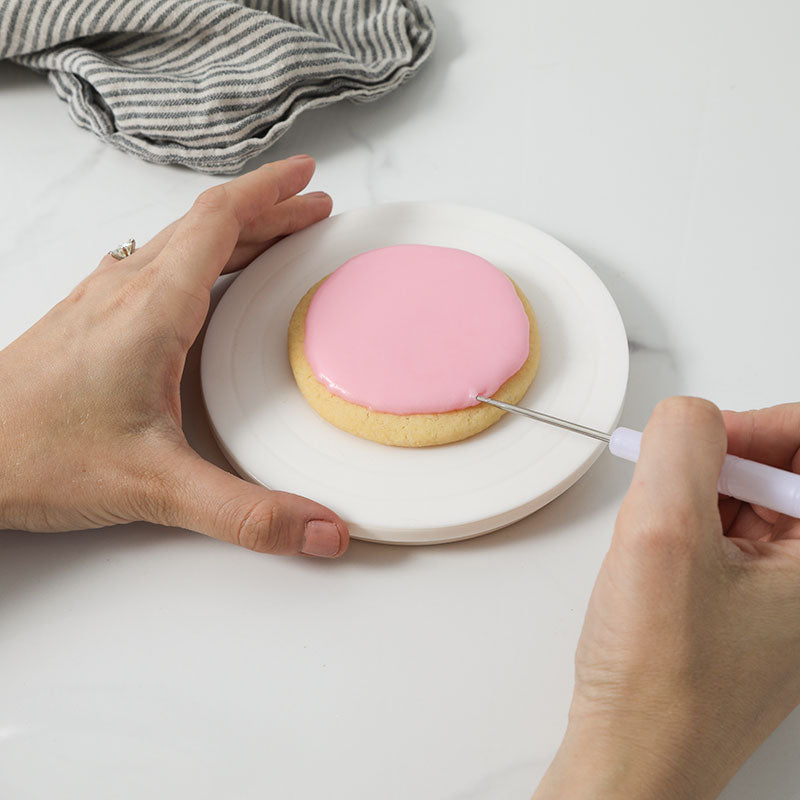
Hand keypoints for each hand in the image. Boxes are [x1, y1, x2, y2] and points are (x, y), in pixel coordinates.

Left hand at [0, 156, 348, 558]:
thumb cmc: (37, 457)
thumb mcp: (158, 489)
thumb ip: (248, 514)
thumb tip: (324, 530)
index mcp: (152, 308)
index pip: (220, 221)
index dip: (270, 191)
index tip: (308, 176)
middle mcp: (126, 291)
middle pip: (207, 224)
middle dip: (268, 209)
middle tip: (314, 208)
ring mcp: (102, 302)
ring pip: (179, 242)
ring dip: (235, 230)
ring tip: (275, 236)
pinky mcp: (88, 322)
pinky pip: (155, 264)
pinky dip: (198, 256)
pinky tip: (201, 283)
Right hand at [534, 397, 799, 798]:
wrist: (632, 756)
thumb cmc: (658, 682)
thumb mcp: (663, 536)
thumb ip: (681, 447)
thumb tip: (688, 414)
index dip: (764, 427)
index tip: (707, 438)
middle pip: (789, 471)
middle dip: (725, 458)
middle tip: (675, 477)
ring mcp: (783, 595)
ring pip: (752, 499)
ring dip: (700, 492)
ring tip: (659, 529)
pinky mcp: (747, 604)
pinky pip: (728, 532)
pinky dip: (690, 522)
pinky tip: (660, 553)